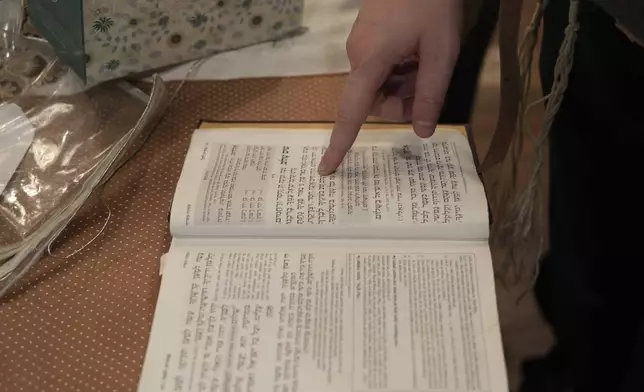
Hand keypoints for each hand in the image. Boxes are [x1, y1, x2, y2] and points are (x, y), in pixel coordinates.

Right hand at [318, 0, 461, 174]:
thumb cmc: (431, 3)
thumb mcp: (441, 50)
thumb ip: (430, 93)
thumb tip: (422, 132)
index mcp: (370, 61)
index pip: (351, 112)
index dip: (340, 143)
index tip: (327, 168)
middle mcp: (357, 56)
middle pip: (373, 102)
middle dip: (401, 103)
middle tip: (430, 86)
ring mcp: (360, 45)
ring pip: (378, 86)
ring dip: (403, 86)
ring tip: (427, 62)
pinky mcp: (367, 38)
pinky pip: (380, 69)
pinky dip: (400, 72)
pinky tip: (418, 53)